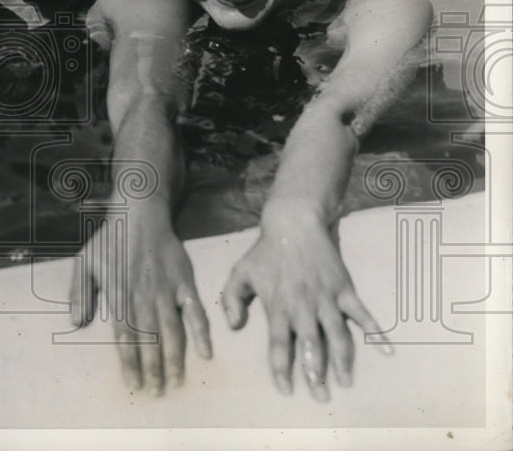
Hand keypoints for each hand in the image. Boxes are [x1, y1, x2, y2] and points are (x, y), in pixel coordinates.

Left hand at [70, 215, 211, 394]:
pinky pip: (196, 312)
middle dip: (152, 370)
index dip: (128, 363)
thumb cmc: (109, 239)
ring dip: (174, 360)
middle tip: (155, 393)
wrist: (139, 213)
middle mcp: (143, 295)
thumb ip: (78, 293)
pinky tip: (206, 354)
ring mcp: (166, 290)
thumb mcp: (84, 261)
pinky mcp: (185, 282)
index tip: (132, 385)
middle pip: (149, 340)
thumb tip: (74, 323)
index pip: (124, 337)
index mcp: (118, 294)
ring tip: (176, 383)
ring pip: (172, 331)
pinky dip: (202, 334)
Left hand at [221, 216, 390, 401]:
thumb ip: (232, 300)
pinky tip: (389, 350)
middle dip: (316, 374)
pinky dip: (377, 332)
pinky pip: (363, 314)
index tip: (286, 390)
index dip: (282, 369)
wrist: (293, 224)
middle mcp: (303, 306)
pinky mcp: (344, 289)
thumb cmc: (265, 251)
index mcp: (278, 306)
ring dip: (343, 361)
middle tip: (321, 397)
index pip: (279, 345)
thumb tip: (235, 326)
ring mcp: (327, 298)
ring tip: (346, 382)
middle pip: (311, 347)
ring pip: (338, 336)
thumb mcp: (240, 273)